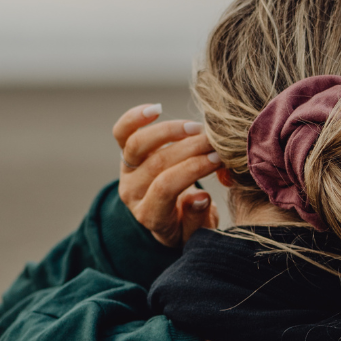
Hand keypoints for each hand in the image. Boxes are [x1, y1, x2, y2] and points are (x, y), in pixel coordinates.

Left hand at [113, 105, 221, 247]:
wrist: (164, 218)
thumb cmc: (186, 223)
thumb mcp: (196, 232)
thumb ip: (197, 219)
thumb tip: (200, 197)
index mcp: (150, 215)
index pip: (166, 187)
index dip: (193, 169)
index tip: (218, 159)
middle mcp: (133, 192)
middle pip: (156, 163)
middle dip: (190, 148)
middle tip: (216, 141)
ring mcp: (127, 171)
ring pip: (137, 144)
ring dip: (169, 131)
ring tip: (196, 127)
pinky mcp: (125, 154)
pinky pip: (122, 132)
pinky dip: (135, 117)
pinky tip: (157, 108)